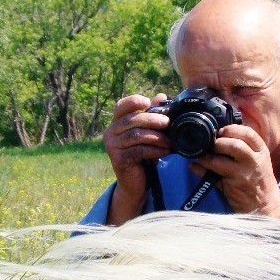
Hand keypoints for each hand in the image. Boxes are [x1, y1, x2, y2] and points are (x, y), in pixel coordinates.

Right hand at [103, 93, 170, 223]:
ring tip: (169, 141)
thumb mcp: (148, 134)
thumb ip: (152, 115)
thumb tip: (161, 96)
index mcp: (116, 123)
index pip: (121, 106)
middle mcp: (110, 132)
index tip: (147, 102)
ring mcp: (112, 146)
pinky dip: (154, 150)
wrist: (135, 183)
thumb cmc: (142, 155)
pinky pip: (139, 150)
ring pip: (136, 135)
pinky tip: (165, 152)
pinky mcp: (118, 159)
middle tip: (168, 123)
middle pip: (131, 120)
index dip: (133, 102)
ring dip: (156, 137)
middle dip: (152, 120)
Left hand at [191, 125, 279, 217]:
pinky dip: (199, 170)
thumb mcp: (259, 161)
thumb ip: (246, 148)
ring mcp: (243, 176)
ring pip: (220, 161)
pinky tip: (194, 166)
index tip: (222, 131)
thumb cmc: (260, 181)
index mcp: (261, 152)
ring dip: (206, 157)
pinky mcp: (231, 187)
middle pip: (234, 145)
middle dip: (219, 142)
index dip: (232, 129)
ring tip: (202, 156)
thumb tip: (221, 135)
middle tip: (212, 144)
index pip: (248, 134)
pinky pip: (211, 176)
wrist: (266, 206)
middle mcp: (254, 162)